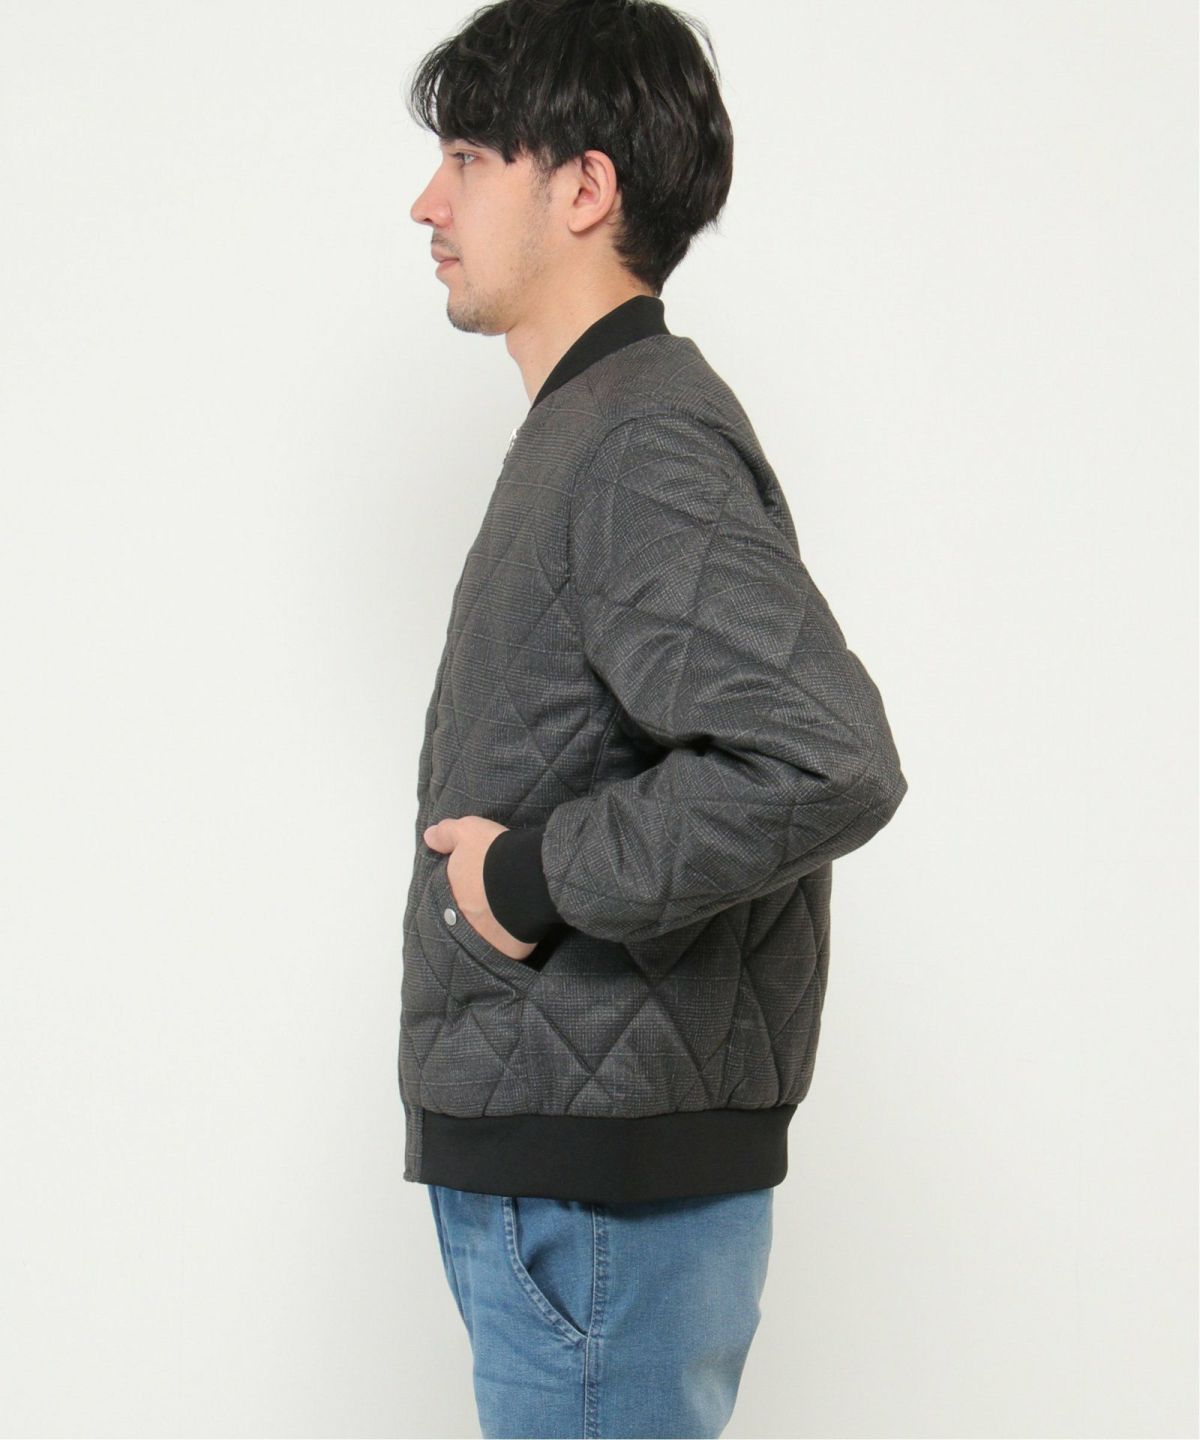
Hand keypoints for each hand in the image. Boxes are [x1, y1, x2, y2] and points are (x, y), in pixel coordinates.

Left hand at [423, 815, 537, 962]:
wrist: (523, 875)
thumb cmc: (492, 853)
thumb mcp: (468, 831)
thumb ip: (446, 834)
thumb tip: (428, 837)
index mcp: (451, 892)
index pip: (451, 896)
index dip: (463, 890)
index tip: (475, 885)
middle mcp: (461, 920)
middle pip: (466, 917)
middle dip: (476, 910)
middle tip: (492, 899)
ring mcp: (484, 938)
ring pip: (486, 933)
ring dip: (493, 926)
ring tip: (509, 913)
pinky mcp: (508, 950)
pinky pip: (509, 947)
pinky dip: (513, 940)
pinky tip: (521, 928)